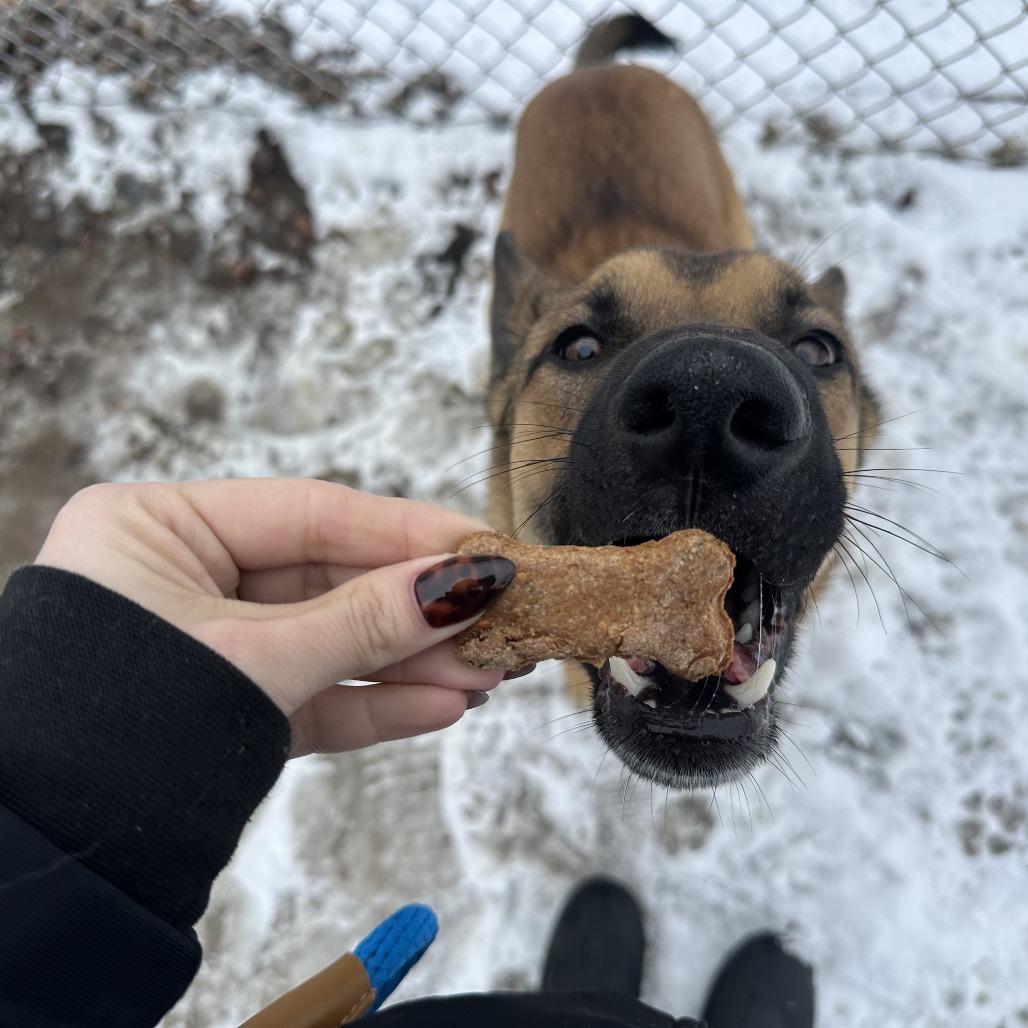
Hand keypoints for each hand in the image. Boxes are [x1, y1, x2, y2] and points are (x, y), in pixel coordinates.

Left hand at [35, 479, 515, 756]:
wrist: (54, 862)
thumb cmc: (115, 732)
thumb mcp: (255, 660)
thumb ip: (364, 622)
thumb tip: (467, 581)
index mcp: (156, 527)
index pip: (310, 513)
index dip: (406, 532)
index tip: (485, 547)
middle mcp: (181, 576)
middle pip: (330, 581)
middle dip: (419, 611)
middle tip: (501, 619)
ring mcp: (208, 644)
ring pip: (330, 643)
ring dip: (410, 664)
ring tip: (487, 674)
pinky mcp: (228, 707)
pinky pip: (312, 695)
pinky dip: (374, 704)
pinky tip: (441, 706)